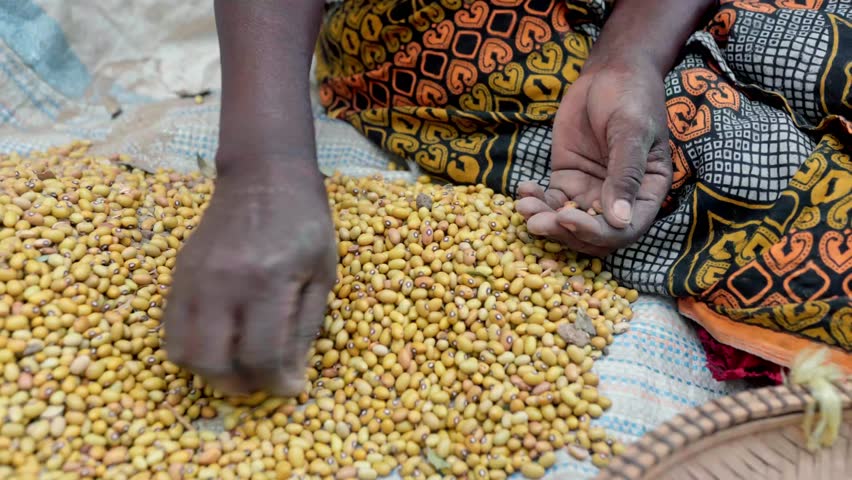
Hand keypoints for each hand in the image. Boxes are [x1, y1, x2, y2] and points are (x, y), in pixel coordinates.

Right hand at [163, 162, 335, 395]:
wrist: (263, 176)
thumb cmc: (304, 223)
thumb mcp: (322, 273)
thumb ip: (305, 327)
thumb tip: (291, 378)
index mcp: (268, 281)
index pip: (261, 355)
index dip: (277, 383)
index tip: (291, 387)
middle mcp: (224, 282)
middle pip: (214, 363)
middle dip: (239, 384)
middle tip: (261, 378)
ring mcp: (194, 278)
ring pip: (183, 352)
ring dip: (210, 370)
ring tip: (237, 362)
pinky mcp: (178, 273)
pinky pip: (170, 328)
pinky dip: (191, 347)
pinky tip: (219, 340)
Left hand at [517, 59, 671, 256]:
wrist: (610, 73)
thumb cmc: (631, 97)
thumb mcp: (631, 131)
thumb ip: (625, 174)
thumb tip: (619, 220)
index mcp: (647, 193)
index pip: (624, 230)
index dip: (596, 232)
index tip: (567, 220)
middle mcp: (620, 199)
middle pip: (592, 234)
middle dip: (563, 232)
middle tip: (536, 221)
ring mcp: (592, 191)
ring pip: (567, 222)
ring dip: (544, 220)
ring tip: (524, 207)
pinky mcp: (568, 180)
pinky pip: (550, 201)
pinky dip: (535, 201)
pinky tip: (523, 190)